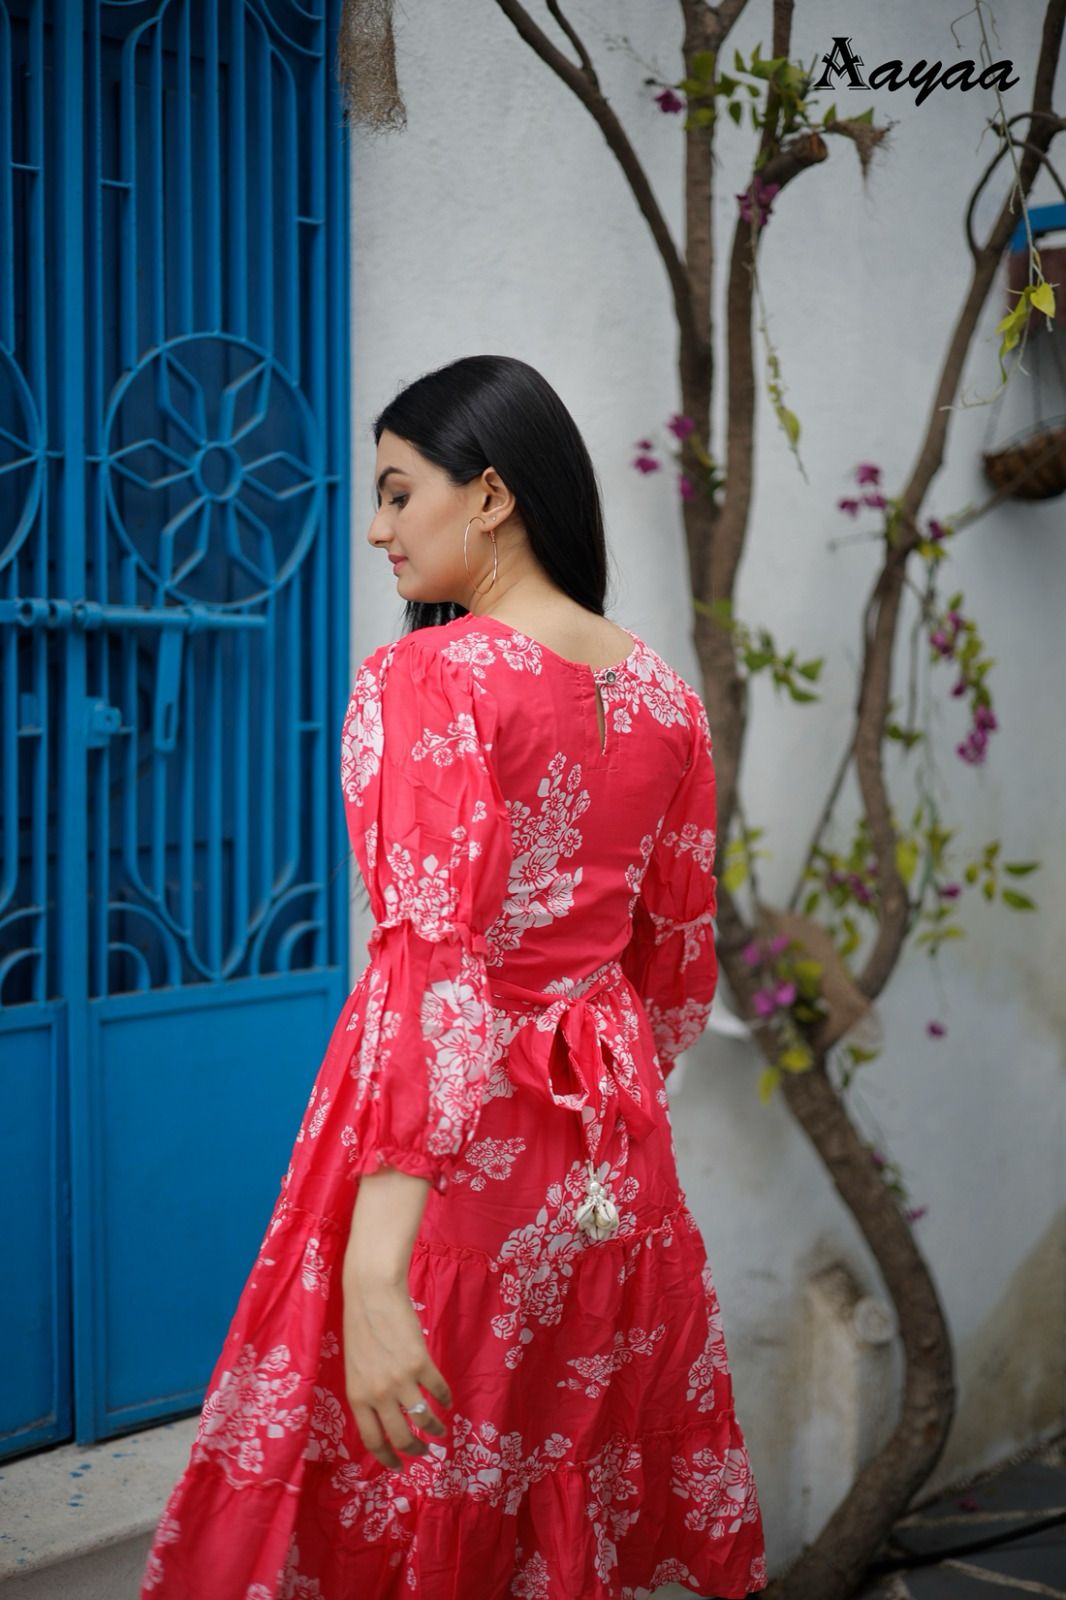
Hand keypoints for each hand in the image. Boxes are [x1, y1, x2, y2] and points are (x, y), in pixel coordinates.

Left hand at [342, 1272, 451, 1469]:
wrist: (372, 1295)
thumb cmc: (360, 1327)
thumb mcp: (355, 1369)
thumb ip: (367, 1394)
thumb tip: (385, 1416)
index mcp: (357, 1397)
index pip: (373, 1441)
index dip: (388, 1458)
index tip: (399, 1467)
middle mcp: (378, 1395)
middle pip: (401, 1438)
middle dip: (416, 1451)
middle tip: (425, 1452)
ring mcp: (401, 1380)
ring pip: (423, 1419)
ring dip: (435, 1429)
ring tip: (441, 1431)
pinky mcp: (421, 1363)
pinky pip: (438, 1391)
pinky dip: (445, 1399)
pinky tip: (447, 1401)